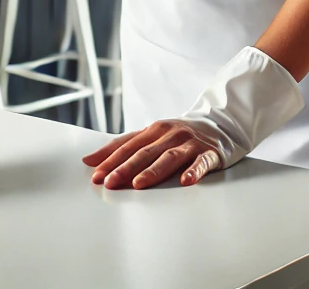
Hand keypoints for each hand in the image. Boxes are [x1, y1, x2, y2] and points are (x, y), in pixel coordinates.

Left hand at [81, 119, 226, 190]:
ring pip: (168, 157)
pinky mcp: (209, 152)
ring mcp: (189, 143)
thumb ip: (124, 146)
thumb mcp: (152, 136)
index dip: (110, 160)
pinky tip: (185, 181)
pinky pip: (201, 163)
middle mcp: (169, 134)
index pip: (128, 146)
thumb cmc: (179, 135)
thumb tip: (90, 160)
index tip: (95, 175)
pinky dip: (193, 171)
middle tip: (109, 182)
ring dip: (152, 171)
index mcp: (153, 130)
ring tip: (138, 184)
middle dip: (125, 168)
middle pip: (144, 152)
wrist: (219, 125)